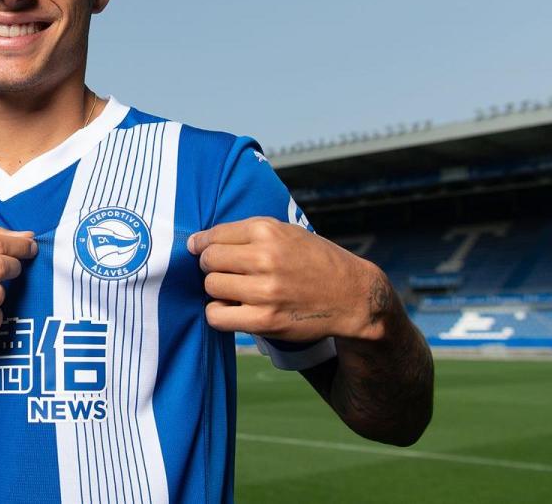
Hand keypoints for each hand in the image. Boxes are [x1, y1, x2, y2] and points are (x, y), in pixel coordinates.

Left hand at [188, 217, 390, 342]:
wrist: (352, 295)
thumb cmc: (315, 261)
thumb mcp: (287, 232)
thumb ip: (248, 233)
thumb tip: (199, 242)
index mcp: (268, 231)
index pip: (213, 236)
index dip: (202, 244)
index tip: (200, 250)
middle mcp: (265, 257)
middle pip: (208, 261)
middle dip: (212, 267)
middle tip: (228, 272)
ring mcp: (265, 290)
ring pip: (211, 287)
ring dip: (218, 290)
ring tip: (236, 290)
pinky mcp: (266, 320)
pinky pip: (217, 316)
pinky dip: (219, 313)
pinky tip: (233, 309)